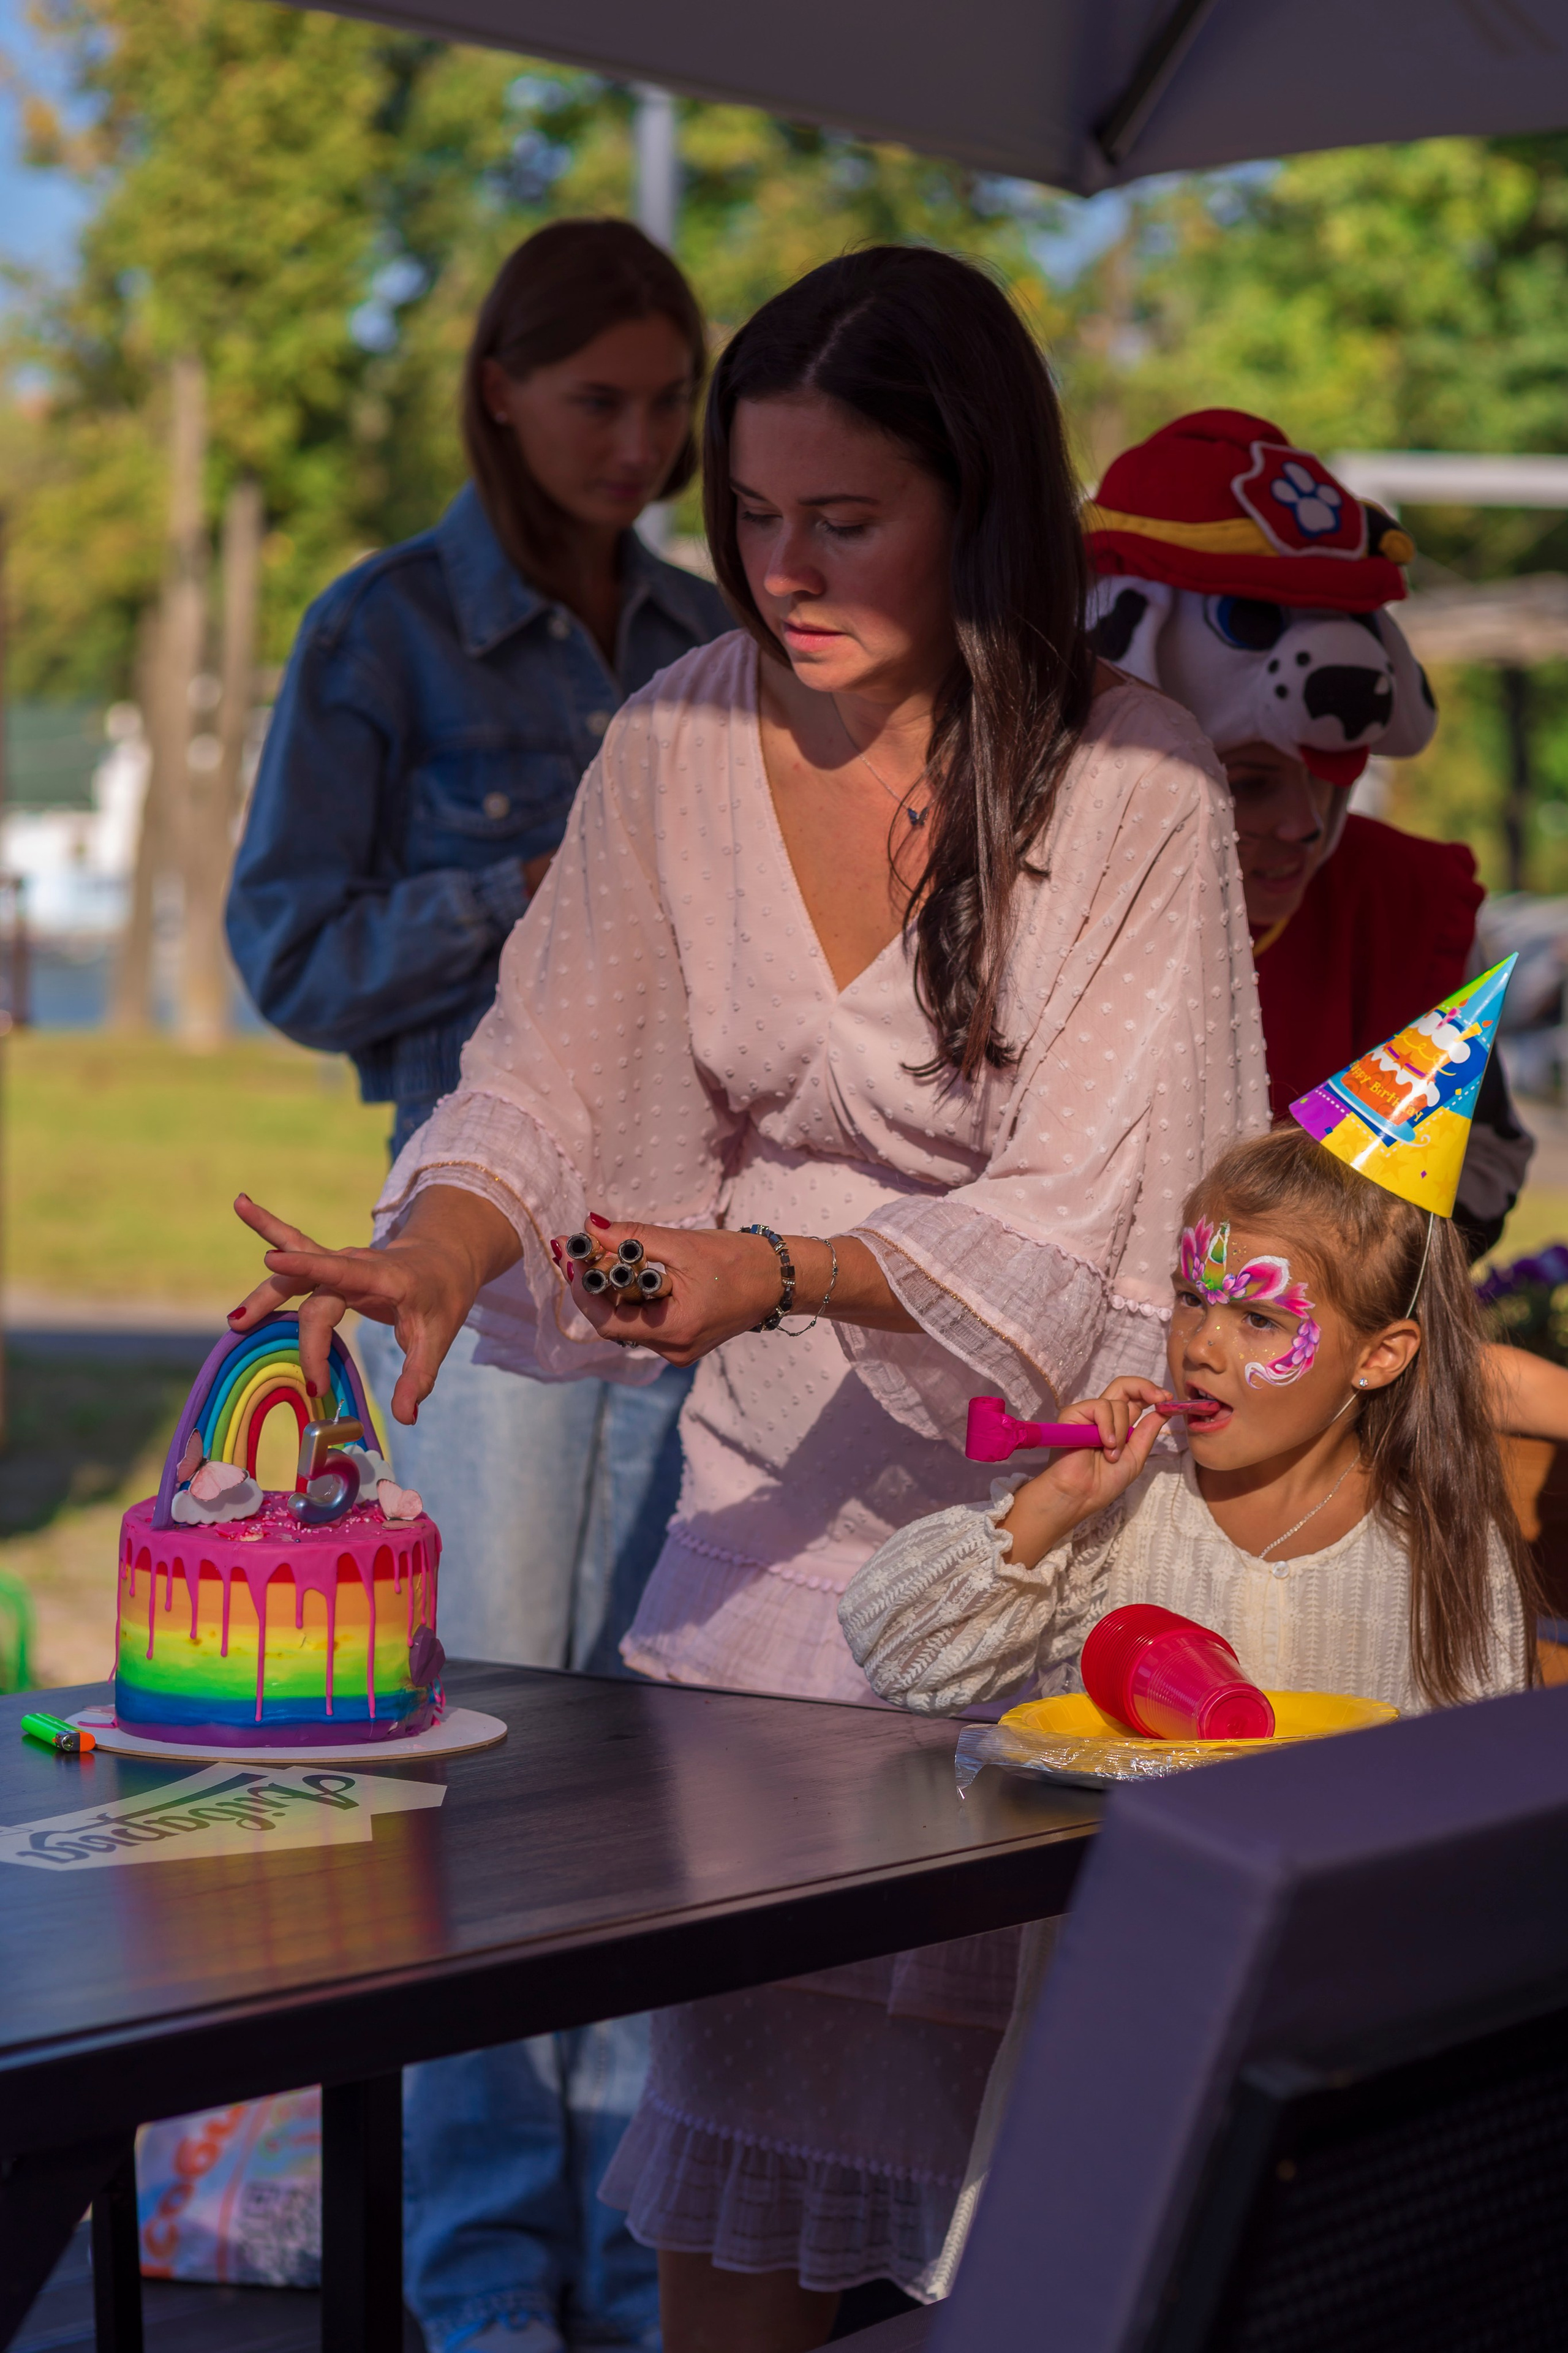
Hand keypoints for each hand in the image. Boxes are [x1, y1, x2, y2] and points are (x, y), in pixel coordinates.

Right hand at [227, 1187, 519, 1425]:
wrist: (443, 1260)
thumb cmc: (442, 1298)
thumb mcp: (439, 1337)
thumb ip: (419, 1376)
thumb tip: (405, 1417)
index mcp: (384, 1276)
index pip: (343, 1271)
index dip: (308, 1265)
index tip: (273, 1261)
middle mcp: (356, 1264)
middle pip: (316, 1290)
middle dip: (305, 1334)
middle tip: (308, 1379)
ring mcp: (339, 1263)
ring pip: (295, 1274)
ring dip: (264, 1295)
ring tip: (236, 1322)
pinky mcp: (328, 1268)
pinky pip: (295, 1250)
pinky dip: (268, 1229)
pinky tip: (240, 1202)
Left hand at [551, 1216, 791, 1366]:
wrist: (781, 1280)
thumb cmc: (739, 1261)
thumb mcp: (683, 1245)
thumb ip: (634, 1239)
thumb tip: (590, 1227)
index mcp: (675, 1329)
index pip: (608, 1322)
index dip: (583, 1291)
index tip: (570, 1257)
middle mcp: (673, 1349)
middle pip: (614, 1323)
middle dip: (595, 1286)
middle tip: (580, 1249)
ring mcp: (678, 1349)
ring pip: (628, 1323)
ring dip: (613, 1290)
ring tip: (603, 1254)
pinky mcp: (683, 1341)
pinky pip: (646, 1322)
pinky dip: (633, 1298)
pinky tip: (629, 1272)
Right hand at [1002, 1376, 1170, 1569]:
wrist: (1080, 1495)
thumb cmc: (1104, 1482)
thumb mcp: (1135, 1457)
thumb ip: (1147, 1432)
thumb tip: (1163, 1410)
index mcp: (1118, 1425)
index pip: (1135, 1399)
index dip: (1151, 1394)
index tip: (1167, 1399)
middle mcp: (1103, 1416)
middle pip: (1124, 1386)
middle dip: (1146, 1387)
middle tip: (1160, 1398)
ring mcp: (1088, 1414)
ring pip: (1117, 1404)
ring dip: (1122, 1430)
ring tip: (1112, 1454)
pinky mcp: (1073, 1414)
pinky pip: (1100, 1407)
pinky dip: (1108, 1427)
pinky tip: (1105, 1445)